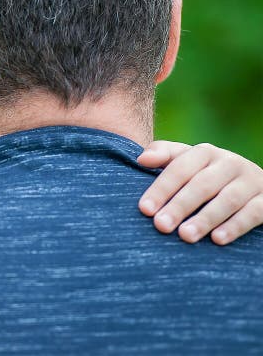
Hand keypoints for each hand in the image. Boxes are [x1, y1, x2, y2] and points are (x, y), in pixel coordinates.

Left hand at [137, 141, 262, 244]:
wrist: (252, 185)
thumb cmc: (206, 175)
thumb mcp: (186, 161)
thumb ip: (164, 156)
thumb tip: (142, 159)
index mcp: (205, 152)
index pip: (180, 168)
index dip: (161, 188)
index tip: (145, 209)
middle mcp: (230, 163)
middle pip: (202, 185)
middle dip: (179, 206)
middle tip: (161, 226)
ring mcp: (251, 180)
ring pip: (227, 200)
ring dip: (205, 219)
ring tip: (185, 236)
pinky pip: (253, 213)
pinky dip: (234, 226)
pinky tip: (217, 240)